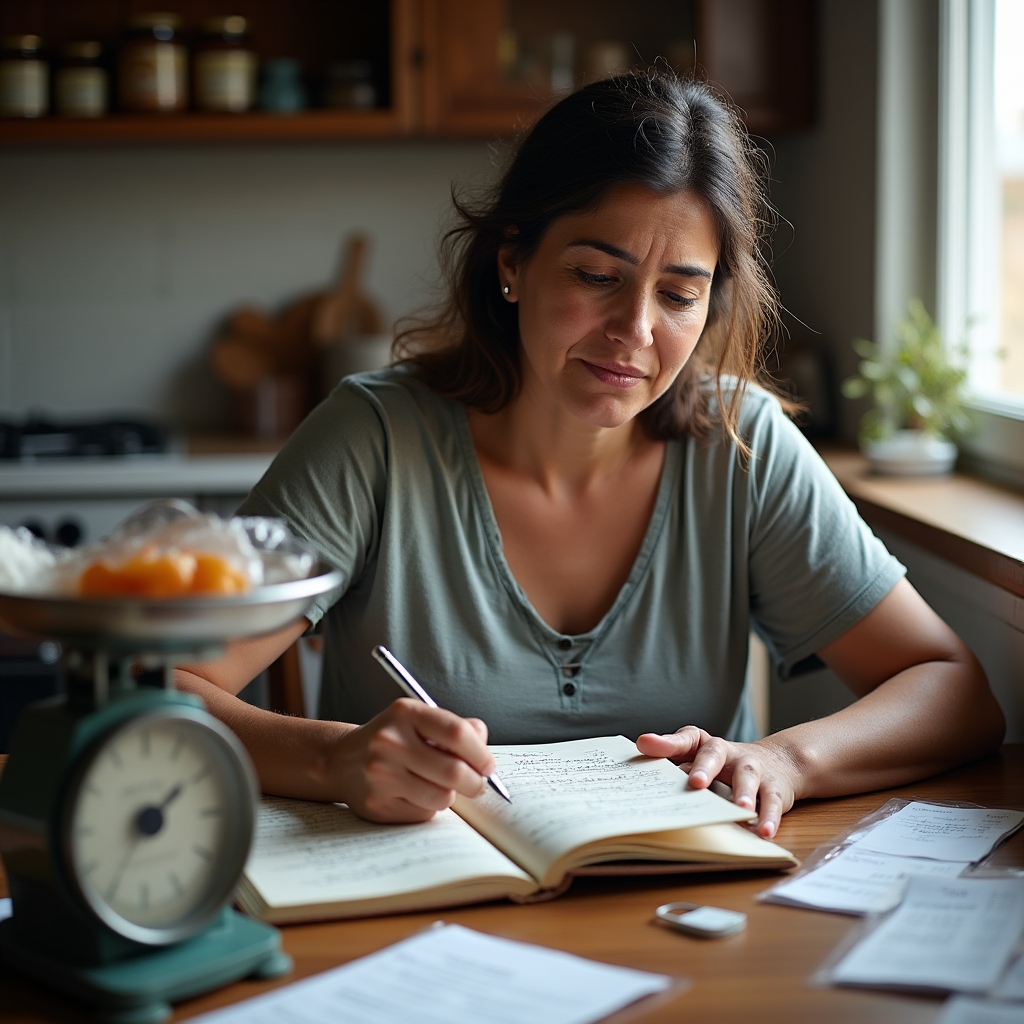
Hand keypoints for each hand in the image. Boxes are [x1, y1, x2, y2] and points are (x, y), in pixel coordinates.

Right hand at [331, 698, 495, 822]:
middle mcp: (389, 741)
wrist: (342, 760)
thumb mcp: (418, 720)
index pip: (456, 733)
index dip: (480, 753)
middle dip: (475, 783)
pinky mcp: (376, 804)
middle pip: (453, 770)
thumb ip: (453, 727)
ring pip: (441, 796)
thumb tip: (482, 741)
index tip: (488, 765)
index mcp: (405, 713)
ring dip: (450, 796)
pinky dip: (428, 807)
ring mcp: (380, 774)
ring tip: (441, 787)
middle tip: (477, 785)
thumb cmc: (393, 739)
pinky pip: (422, 813)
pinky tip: (415, 795)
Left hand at [635, 727, 801, 838]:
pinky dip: (770, 816)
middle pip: (715, 754)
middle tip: (695, 783)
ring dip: (743, 793)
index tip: (644, 744)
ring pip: (747, 775)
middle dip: (704, 768)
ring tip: (741, 809)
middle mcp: (728, 753)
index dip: (666, 742)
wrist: (779, 762)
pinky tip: (764, 832)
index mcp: (705, 746)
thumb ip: (677, 767)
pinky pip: (773, 800)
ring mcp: (753, 768)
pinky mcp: (775, 787)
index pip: (685, 738)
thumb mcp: (702, 763)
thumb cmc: (727, 766)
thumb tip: (643, 782)